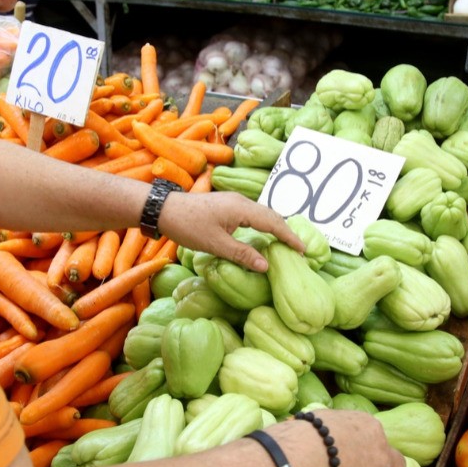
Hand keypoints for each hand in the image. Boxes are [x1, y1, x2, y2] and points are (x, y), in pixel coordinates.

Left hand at [157, 191, 304, 271]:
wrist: (164, 210)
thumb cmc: (188, 226)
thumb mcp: (216, 245)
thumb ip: (242, 254)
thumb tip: (266, 265)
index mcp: (242, 209)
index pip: (274, 223)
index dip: (289, 237)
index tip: (303, 250)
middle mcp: (241, 201)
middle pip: (271, 215)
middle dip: (286, 231)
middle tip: (297, 249)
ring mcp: (233, 201)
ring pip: (262, 213)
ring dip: (275, 227)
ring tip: (285, 243)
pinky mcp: (226, 205)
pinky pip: (252, 213)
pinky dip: (263, 224)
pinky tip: (262, 234)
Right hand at [277, 410, 407, 466]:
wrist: (309, 454)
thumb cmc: (311, 432)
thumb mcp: (328, 417)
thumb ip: (335, 424)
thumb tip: (322, 428)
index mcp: (371, 429)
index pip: (379, 440)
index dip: (373, 449)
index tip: (365, 454)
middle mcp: (381, 455)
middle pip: (397, 465)